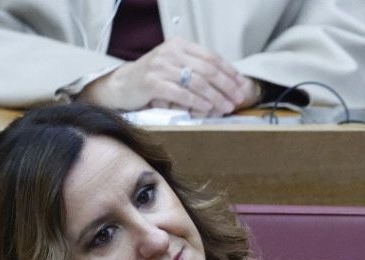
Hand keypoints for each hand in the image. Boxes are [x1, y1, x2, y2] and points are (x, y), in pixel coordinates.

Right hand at [79, 39, 257, 116]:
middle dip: (226, 86)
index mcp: (179, 45)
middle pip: (207, 69)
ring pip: (196, 82)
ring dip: (215, 97)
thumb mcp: (175, 67)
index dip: (229, 71)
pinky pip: (181, 93)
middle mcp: (171, 52)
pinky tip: (208, 109)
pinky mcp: (153, 82)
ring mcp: (161, 66)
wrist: (122, 85)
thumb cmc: (154, 79)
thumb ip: (196, 69)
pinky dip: (198, 102)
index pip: (211, 56)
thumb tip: (228, 82)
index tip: (242, 85)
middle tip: (238, 98)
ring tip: (226, 107)